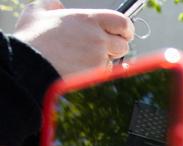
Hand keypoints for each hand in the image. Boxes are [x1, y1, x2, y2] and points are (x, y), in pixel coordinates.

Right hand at [14, 0, 133, 76]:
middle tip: (100, 48)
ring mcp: (98, 57)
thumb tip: (57, 6)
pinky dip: (97, 73)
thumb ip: (50, 6)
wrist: (29, 65)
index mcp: (88, 19)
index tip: (123, 33)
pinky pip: (105, 74)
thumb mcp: (36, 13)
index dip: (126, 29)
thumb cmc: (32, 40)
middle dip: (114, 47)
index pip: (123, 22)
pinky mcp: (97, 74)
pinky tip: (80, 69)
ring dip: (104, 61)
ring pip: (114, 61)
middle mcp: (97, 37)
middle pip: (123, 44)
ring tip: (82, 59)